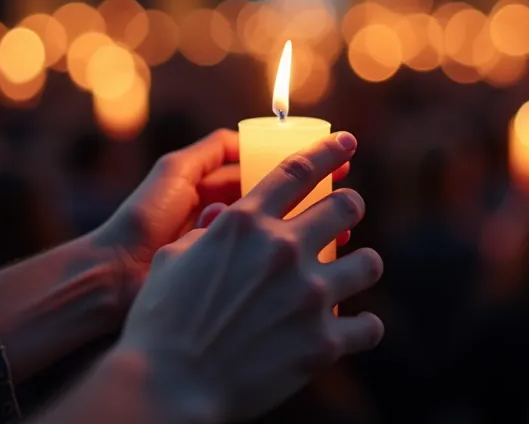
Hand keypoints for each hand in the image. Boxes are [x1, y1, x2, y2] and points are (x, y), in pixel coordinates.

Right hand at [114, 132, 384, 422]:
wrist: (168, 385)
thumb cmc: (160, 324)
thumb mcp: (173, 261)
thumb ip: (209, 235)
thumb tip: (225, 221)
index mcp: (246, 224)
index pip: (297, 172)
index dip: (327, 151)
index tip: (348, 143)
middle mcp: (284, 250)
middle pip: (342, 207)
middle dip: (350, 205)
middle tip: (348, 212)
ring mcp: (309, 295)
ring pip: (367, 263)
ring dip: (362, 264)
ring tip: (356, 270)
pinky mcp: (323, 342)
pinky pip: (368, 326)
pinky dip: (364, 327)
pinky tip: (357, 329)